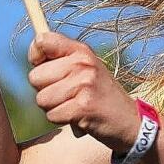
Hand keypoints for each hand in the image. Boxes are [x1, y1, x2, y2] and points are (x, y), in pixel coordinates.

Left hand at [27, 32, 140, 150]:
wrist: (130, 122)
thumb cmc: (101, 96)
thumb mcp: (86, 69)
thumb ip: (61, 60)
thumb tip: (33, 56)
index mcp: (81, 51)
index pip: (42, 41)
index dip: (35, 56)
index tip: (44, 68)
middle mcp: (82, 64)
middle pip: (35, 77)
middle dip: (45, 91)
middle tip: (67, 95)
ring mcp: (83, 84)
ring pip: (41, 99)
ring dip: (54, 108)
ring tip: (74, 105)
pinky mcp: (83, 107)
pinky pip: (51, 115)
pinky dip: (61, 120)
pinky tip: (78, 117)